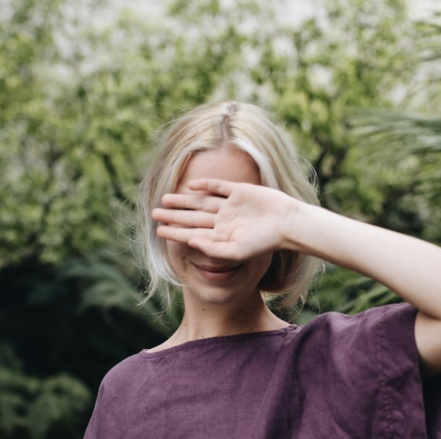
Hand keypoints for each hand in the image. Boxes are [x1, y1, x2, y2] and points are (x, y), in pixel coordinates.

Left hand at [151, 179, 298, 260]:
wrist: (287, 223)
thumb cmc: (264, 242)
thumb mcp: (236, 251)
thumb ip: (213, 249)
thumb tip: (190, 242)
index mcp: (222, 237)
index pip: (192, 234)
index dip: (174, 232)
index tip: (157, 231)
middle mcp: (224, 221)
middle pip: (193, 217)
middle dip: (173, 216)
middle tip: (154, 214)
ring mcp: (231, 206)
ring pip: (201, 202)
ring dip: (183, 200)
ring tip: (164, 199)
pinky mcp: (240, 191)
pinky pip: (219, 187)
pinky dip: (205, 185)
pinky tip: (190, 186)